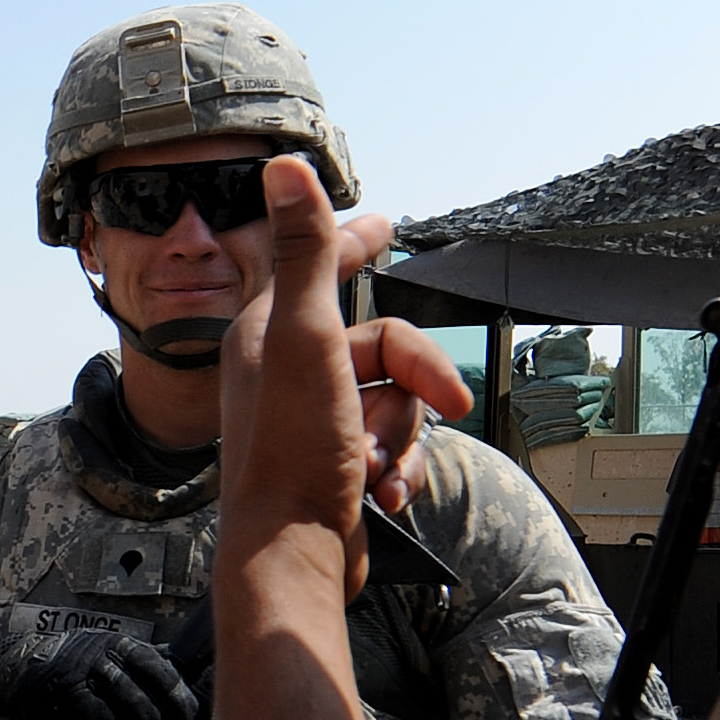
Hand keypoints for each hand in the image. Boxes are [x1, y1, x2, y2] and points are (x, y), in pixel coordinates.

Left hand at [223, 160, 469, 596]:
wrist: (295, 554)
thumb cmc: (293, 451)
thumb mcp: (305, 338)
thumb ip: (304, 252)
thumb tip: (284, 165)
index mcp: (268, 333)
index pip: (317, 266)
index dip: (352, 241)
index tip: (384, 226)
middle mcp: (286, 371)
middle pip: (384, 344)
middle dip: (421, 375)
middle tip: (450, 398)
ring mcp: (314, 420)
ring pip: (396, 398)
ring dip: (404, 432)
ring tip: (380, 465)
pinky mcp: (336, 463)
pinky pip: (394, 444)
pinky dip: (399, 467)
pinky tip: (383, 492)